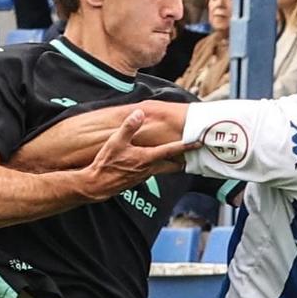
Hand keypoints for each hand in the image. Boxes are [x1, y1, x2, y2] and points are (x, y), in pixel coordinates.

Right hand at [80, 108, 199, 196]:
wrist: (97, 184)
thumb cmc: (106, 163)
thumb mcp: (115, 142)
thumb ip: (128, 127)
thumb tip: (139, 113)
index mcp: (147, 158)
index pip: (172, 150)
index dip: (186, 146)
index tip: (199, 142)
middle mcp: (149, 169)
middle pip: (173, 165)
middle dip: (182, 159)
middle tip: (191, 152)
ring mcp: (144, 176)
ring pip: (163, 169)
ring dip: (170, 163)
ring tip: (175, 156)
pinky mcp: (138, 180)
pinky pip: (152, 172)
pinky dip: (156, 166)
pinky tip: (150, 161)